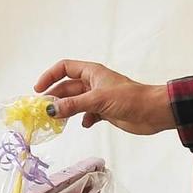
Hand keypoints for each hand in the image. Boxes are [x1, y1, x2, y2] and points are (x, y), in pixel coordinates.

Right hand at [34, 60, 173, 134]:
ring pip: (75, 103)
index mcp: (92, 72)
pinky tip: (85, 124)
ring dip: (66, 111)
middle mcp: (93, 83)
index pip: (64, 68)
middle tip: (42, 111)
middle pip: (67, 88)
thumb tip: (51, 110)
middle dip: (55, 98)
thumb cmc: (130, 99)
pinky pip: (87, 114)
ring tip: (57, 121)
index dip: (50, 76)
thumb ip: (73, 105)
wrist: (154, 112)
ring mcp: (99, 98)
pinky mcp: (105, 111)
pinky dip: (83, 119)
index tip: (38, 90)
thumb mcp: (98, 100)